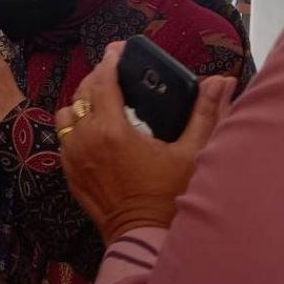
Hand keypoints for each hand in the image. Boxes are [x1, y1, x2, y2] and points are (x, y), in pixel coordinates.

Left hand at [55, 42, 236, 243]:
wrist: (142, 234)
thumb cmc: (168, 196)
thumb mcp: (192, 153)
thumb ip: (205, 113)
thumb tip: (220, 82)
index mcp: (112, 129)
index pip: (104, 82)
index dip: (111, 61)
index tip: (118, 49)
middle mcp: (86, 138)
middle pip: (83, 93)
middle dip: (97, 77)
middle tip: (113, 72)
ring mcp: (73, 155)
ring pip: (66, 113)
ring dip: (81, 102)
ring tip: (99, 100)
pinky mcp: (68, 171)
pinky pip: (63, 137)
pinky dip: (73, 126)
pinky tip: (90, 128)